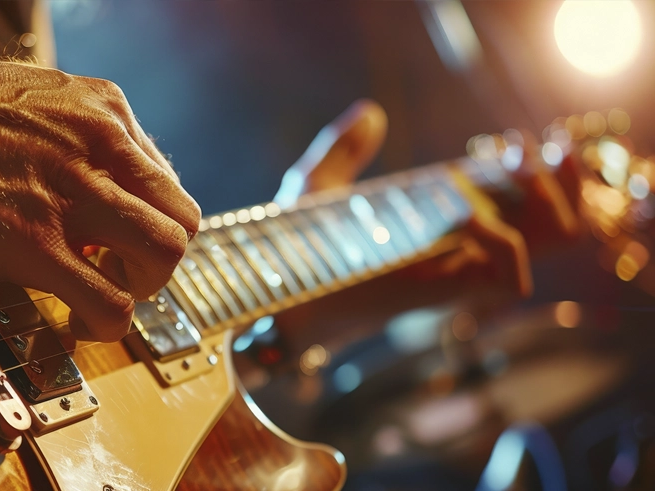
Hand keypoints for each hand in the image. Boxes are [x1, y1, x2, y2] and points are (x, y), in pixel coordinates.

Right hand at [0, 36, 200, 341]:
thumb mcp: (33, 97)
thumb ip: (72, 136)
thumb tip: (82, 178)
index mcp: (104, 112)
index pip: (165, 179)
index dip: (148, 220)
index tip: (121, 239)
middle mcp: (103, 148)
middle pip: (182, 220)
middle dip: (159, 258)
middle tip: (121, 271)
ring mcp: (73, 195)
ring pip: (164, 257)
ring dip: (142, 289)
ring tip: (105, 295)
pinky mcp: (36, 243)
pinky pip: (109, 302)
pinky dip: (106, 324)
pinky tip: (76, 323)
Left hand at [273, 100, 546, 322]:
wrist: (273, 291)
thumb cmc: (293, 244)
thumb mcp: (320, 181)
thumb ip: (346, 148)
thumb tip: (371, 112)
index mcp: (442, 217)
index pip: (517, 198)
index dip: (536, 169)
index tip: (519, 141)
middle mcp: (462, 244)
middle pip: (553, 220)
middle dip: (560, 179)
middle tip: (526, 149)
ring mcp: (459, 269)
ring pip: (549, 242)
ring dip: (549, 200)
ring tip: (516, 164)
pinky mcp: (444, 293)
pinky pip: (510, 274)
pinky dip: (507, 240)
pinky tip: (471, 212)